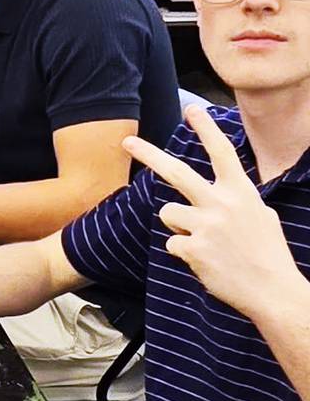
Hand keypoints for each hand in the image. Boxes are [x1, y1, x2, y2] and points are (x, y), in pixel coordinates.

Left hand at [124, 106, 301, 319]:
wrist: (273, 291)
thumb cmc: (268, 254)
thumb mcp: (261, 216)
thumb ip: (236, 200)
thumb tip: (220, 193)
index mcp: (241, 193)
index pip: (222, 153)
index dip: (206, 129)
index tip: (192, 108)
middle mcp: (222, 204)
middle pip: (177, 173)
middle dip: (149, 155)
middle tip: (126, 141)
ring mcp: (206, 226)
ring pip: (167, 213)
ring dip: (179, 226)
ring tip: (206, 242)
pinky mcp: (192, 248)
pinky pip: (172, 243)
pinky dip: (184, 252)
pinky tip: (207, 261)